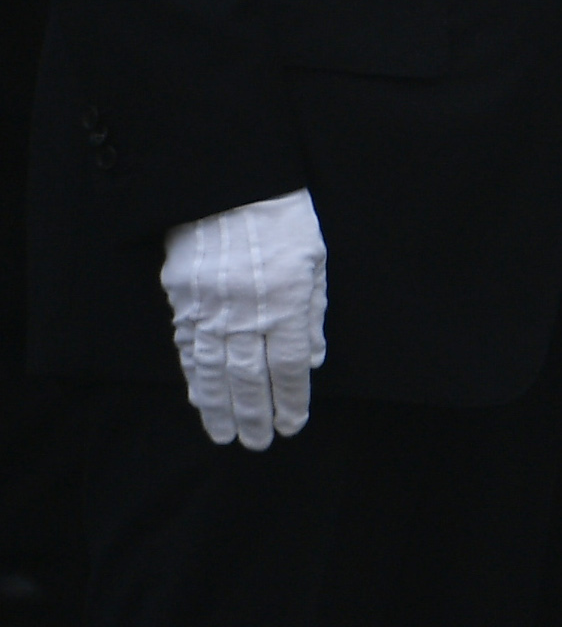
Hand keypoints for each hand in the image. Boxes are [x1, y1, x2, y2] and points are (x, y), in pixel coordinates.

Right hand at [158, 190, 327, 451]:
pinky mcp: (181, 298)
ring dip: (219, 407)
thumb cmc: (283, 217)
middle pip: (248, 376)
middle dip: (254, 414)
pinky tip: (200, 398)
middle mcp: (246, 310)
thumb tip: (312, 360)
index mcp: (286, 300)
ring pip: (213, 369)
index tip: (292, 425)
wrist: (228, 182)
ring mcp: (209, 306)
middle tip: (257, 444)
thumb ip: (313, 310)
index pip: (288, 365)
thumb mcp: (314, 258)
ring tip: (225, 434)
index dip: (290, 399)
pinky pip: (188, 347)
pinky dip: (194, 377)